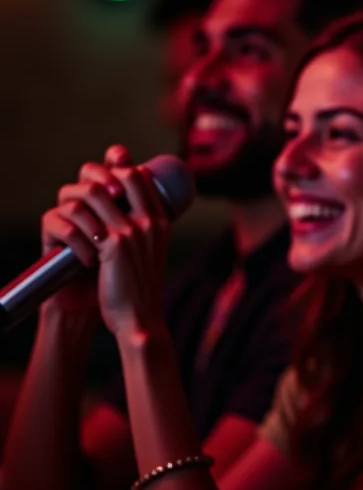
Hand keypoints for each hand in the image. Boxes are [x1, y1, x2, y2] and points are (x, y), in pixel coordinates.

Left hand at [44, 146, 170, 338]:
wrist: (141, 318)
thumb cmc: (141, 287)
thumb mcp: (152, 251)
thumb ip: (142, 229)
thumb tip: (121, 211)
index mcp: (163, 220)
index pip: (142, 175)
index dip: (119, 171)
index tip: (104, 186)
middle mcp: (151, 220)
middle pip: (125, 173)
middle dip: (100, 177)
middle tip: (87, 195)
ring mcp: (133, 231)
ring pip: (97, 191)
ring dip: (79, 199)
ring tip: (76, 216)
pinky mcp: (112, 245)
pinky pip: (84, 218)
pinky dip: (73, 224)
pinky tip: (73, 239)